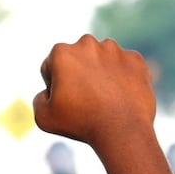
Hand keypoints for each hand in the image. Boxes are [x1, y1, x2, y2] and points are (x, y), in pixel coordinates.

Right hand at [32, 35, 156, 148]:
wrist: (122, 130)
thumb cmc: (80, 123)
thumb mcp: (44, 117)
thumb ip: (39, 99)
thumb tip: (47, 92)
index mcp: (62, 52)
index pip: (51, 67)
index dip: (54, 87)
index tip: (65, 103)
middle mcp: (88, 43)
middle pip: (77, 60)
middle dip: (78, 76)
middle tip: (84, 102)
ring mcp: (115, 50)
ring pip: (102, 61)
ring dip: (100, 76)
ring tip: (104, 101)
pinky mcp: (135, 59)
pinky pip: (124, 67)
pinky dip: (122, 79)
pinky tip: (120, 98)